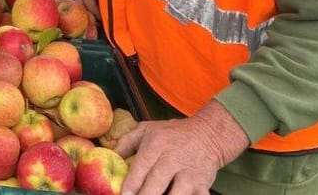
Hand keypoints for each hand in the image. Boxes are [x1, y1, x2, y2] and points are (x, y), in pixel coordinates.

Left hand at [115, 101, 247, 194]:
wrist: (206, 134)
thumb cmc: (171, 134)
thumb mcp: (146, 130)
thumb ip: (126, 142)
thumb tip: (110, 155)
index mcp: (156, 144)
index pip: (142, 166)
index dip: (132, 182)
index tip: (125, 194)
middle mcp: (173, 158)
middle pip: (157, 182)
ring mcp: (189, 173)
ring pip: (177, 193)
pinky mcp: (203, 184)